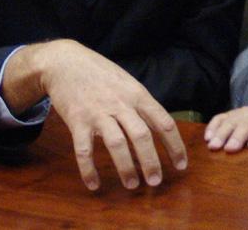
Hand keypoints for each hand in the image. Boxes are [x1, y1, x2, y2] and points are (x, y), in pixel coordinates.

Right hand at [2, 40, 186, 190]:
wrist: (66, 62)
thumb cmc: (102, 75)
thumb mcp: (129, 84)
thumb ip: (143, 105)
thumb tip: (161, 128)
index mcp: (139, 95)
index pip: (164, 123)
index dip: (175, 146)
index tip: (181, 166)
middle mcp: (121, 104)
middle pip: (142, 136)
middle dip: (151, 162)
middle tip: (156, 183)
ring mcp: (99, 113)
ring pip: (116, 144)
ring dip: (126, 167)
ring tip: (132, 185)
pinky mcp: (77, 121)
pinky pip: (84, 150)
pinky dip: (89, 169)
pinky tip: (94, 184)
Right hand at [204, 107, 247, 151]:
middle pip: (246, 124)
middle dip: (237, 136)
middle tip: (230, 148)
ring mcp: (241, 113)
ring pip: (231, 120)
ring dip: (221, 133)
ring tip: (213, 146)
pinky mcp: (230, 114)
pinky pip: (220, 118)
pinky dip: (213, 127)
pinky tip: (207, 137)